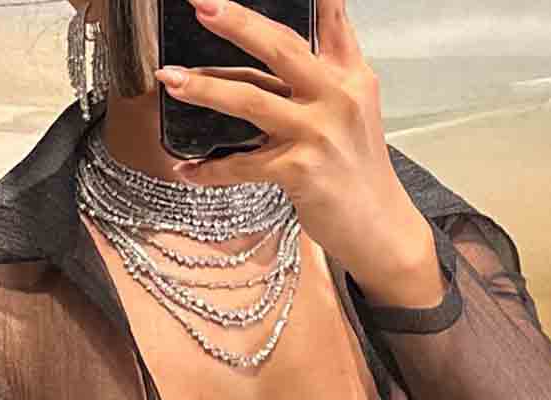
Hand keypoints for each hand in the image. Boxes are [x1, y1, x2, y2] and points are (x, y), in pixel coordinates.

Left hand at [153, 0, 433, 284]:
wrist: (380, 228)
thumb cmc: (359, 170)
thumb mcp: (356, 107)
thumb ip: (329, 69)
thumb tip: (286, 42)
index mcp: (350, 75)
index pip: (330, 18)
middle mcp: (337, 96)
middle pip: (280, 48)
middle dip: (237, 23)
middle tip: (200, 4)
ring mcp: (319, 133)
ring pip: (251, 100)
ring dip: (205, 89)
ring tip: (170, 78)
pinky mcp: (300, 171)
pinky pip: (243, 165)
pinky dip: (211, 169)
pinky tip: (187, 168)